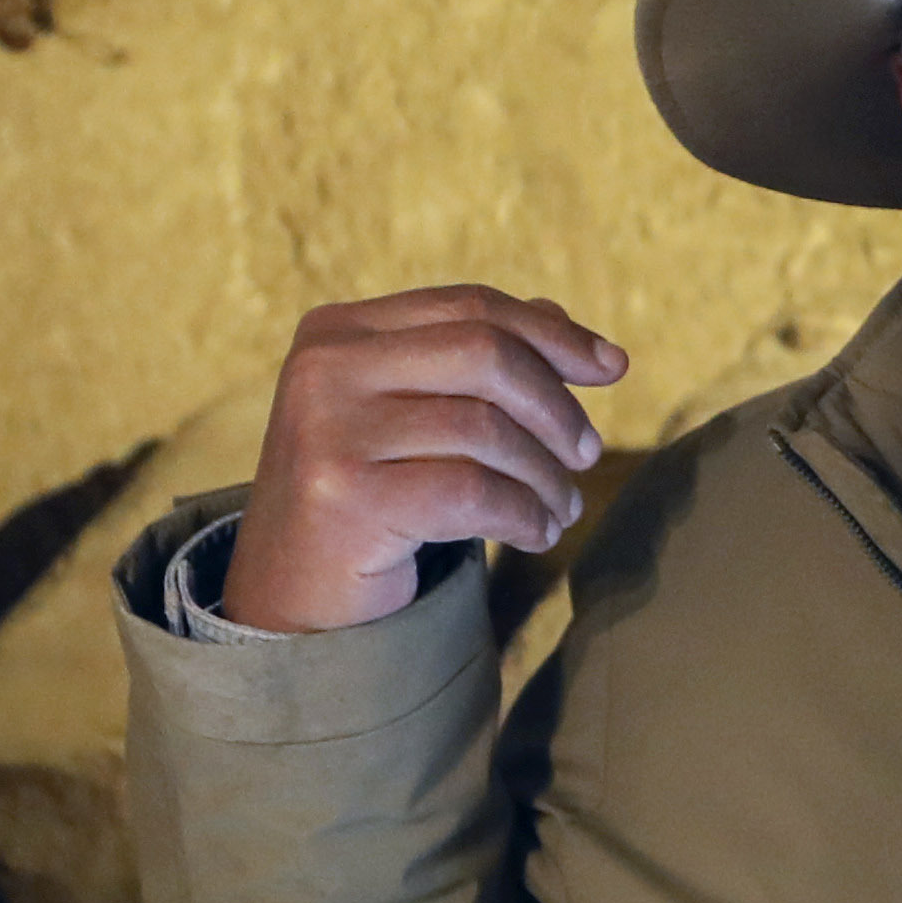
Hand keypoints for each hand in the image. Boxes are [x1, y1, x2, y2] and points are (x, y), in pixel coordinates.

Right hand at [225, 286, 626, 629]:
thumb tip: (563, 320)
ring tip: (563, 506)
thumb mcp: (408, 411)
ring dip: (545, 475)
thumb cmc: (365, 492)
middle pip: (485, 355)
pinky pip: (472, 493)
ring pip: (485, 430)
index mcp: (337, 330)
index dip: (551, 334)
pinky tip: (537, 533)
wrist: (289, 594)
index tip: (612, 367)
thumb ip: (471, 361)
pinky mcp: (344, 498)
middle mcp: (324, 369)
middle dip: (556, 405)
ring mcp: (327, 432)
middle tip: (587, 453)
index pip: (469, 308)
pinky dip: (523, 514)